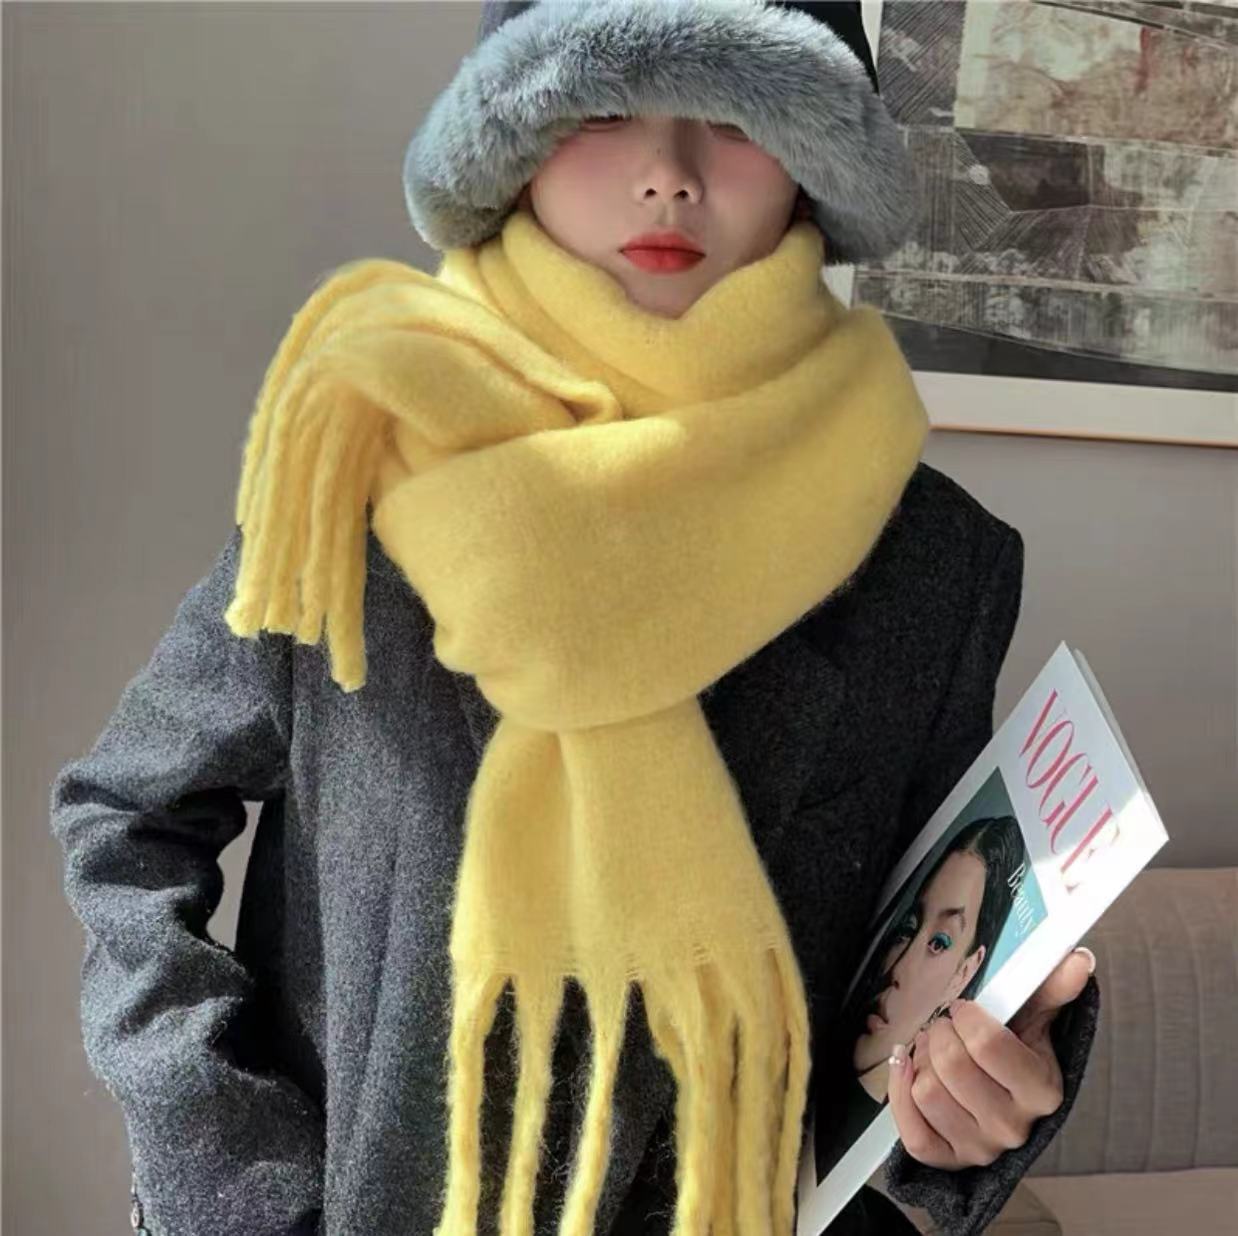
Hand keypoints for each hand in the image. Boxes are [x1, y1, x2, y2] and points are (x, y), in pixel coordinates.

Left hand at [885, 946, 1094, 1168]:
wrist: (1001, 1098)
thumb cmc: (1013, 1050)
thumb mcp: (1033, 1017)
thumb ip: (1052, 987)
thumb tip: (1079, 959)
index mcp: (1042, 1089)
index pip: (987, 1044)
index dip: (965, 1017)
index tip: (965, 1010)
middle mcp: (1014, 1126)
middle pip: (951, 1065)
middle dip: (939, 1034)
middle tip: (945, 1029)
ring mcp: (982, 1148)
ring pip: (927, 1092)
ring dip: (920, 1062)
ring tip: (933, 1053)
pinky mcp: (950, 1160)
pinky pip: (912, 1133)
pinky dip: (900, 1093)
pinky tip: (906, 1069)